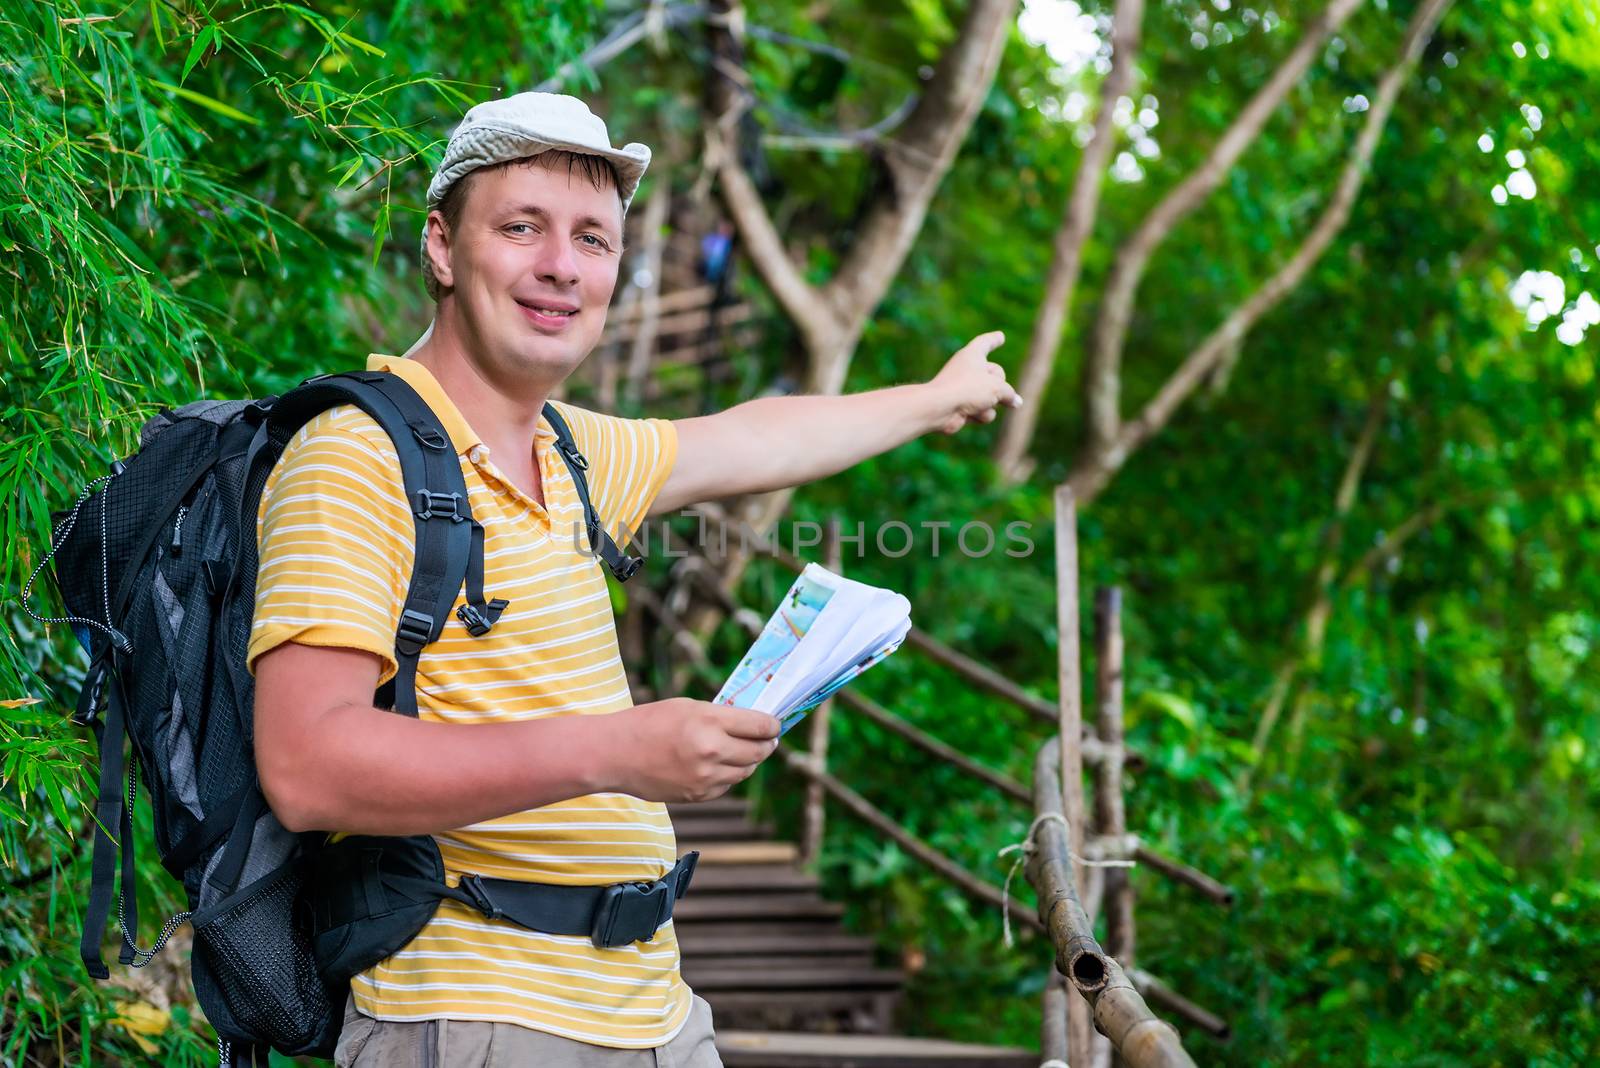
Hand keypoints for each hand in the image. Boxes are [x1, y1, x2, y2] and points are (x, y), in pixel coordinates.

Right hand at [604, 698, 780, 802]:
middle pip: (758, 752)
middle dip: (766, 744)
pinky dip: (727, 776)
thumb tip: (751, 724)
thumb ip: (720, 716)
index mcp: (709, 721)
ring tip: (742, 751)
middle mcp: (711, 750)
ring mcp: (705, 777)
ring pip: (744, 771)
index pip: (761, 726)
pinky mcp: (697, 795)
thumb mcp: (687, 707)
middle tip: (768, 739)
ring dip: (748, 761)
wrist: (614, 754)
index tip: (775, 725)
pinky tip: (716, 766)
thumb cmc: (648, 723)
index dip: (773, 725)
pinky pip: (726, 786)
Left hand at [927, 331, 1021, 434]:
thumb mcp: (997, 387)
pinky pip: (983, 411)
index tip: (1000, 336)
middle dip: (1001, 388)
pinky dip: (981, 415)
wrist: (939, 409)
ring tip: (977, 403)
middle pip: (997, 376)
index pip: (986, 343)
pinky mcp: (962, 407)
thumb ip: (1010, 393)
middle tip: (994, 392)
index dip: (994, 340)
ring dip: (990, 404)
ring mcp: (964, 389)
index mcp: (972, 355)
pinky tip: (970, 414)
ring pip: (992, 397)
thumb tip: (1016, 403)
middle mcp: (967, 369)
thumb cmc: (967, 389)